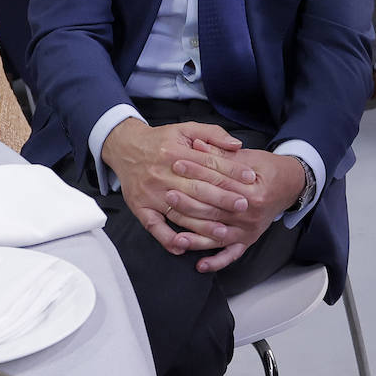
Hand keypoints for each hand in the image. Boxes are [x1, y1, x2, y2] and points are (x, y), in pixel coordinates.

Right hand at [102, 119, 249, 255]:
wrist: (125, 148)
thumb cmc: (160, 140)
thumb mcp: (185, 128)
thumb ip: (213, 134)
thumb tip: (237, 145)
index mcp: (175, 152)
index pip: (208, 164)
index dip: (231, 171)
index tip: (250, 178)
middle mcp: (162, 174)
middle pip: (197, 189)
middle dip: (222, 199)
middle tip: (243, 205)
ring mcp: (151, 194)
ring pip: (180, 212)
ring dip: (202, 225)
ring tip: (223, 232)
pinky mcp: (140, 208)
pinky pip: (154, 227)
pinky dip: (168, 239)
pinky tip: (183, 247)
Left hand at [166, 143, 304, 273]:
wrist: (291, 185)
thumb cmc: (268, 169)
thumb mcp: (248, 156)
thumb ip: (221, 153)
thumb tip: (196, 145)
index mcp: (253, 190)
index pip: (218, 181)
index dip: (196, 171)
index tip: (177, 164)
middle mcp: (251, 214)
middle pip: (214, 210)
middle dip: (189, 203)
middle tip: (168, 195)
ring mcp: (250, 230)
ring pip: (217, 235)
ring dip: (195, 237)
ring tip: (175, 235)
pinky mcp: (248, 240)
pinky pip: (231, 255)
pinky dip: (216, 262)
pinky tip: (200, 265)